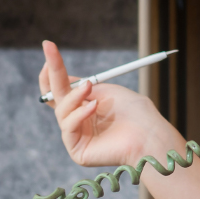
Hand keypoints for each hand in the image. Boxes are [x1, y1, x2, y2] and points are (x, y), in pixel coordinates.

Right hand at [38, 40, 170, 167]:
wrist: (150, 135)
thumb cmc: (136, 113)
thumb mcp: (108, 91)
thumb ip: (84, 85)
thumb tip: (64, 78)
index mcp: (86, 107)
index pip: (62, 90)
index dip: (54, 72)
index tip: (49, 48)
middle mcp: (79, 121)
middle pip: (55, 98)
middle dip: (52, 73)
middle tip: (49, 49)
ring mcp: (77, 137)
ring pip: (62, 111)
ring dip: (73, 97)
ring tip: (88, 88)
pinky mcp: (77, 150)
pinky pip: (68, 127)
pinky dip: (79, 114)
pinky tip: (93, 107)